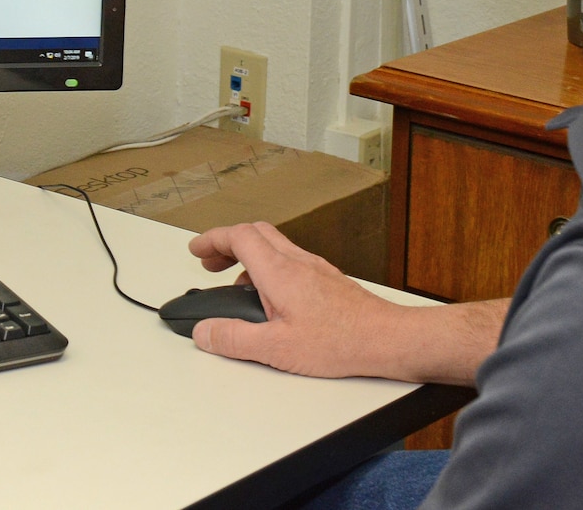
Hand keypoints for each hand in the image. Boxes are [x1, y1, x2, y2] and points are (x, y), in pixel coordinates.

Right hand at [185, 222, 505, 383]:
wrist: (386, 339)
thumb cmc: (340, 342)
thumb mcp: (277, 349)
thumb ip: (235, 339)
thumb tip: (204, 333)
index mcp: (279, 272)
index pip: (238, 236)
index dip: (212, 239)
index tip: (196, 249)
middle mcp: (297, 262)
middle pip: (255, 232)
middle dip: (227, 241)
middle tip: (209, 260)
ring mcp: (314, 268)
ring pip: (274, 244)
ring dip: (248, 254)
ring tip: (236, 282)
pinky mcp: (327, 279)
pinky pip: (289, 260)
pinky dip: (269, 266)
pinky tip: (271, 296)